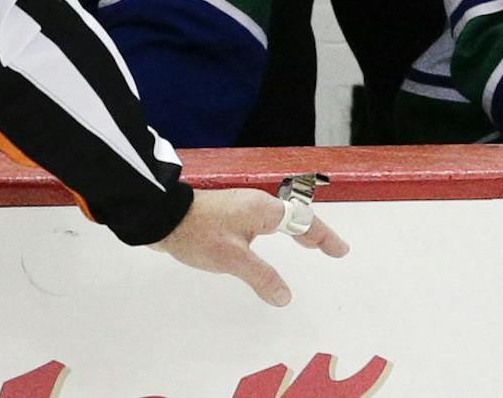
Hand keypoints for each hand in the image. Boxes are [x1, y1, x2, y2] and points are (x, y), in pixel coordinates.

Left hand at [151, 187, 347, 306]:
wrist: (163, 218)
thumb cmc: (199, 233)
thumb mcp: (234, 259)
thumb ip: (261, 277)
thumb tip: (285, 297)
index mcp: (263, 210)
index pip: (304, 222)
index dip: (324, 237)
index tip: (340, 250)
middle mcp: (255, 205)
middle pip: (293, 217)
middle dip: (312, 232)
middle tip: (329, 248)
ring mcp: (240, 208)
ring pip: (276, 219)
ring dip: (294, 231)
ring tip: (306, 245)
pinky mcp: (227, 215)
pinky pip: (261, 224)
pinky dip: (275, 233)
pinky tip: (266, 244)